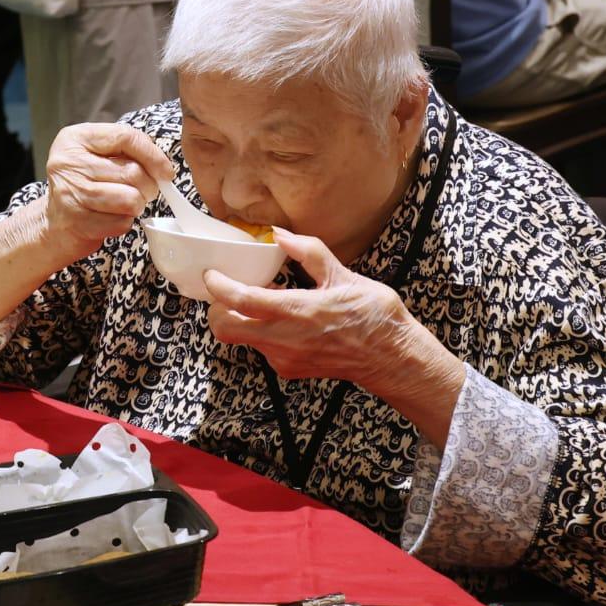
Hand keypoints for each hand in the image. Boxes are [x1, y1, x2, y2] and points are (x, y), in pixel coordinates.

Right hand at [42, 123, 176, 262]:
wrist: (55, 221)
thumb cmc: (84, 182)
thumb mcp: (97, 153)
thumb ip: (126, 149)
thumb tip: (162, 166)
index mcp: (75, 138)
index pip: (125, 137)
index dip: (153, 155)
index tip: (166, 171)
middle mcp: (68, 163)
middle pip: (132, 172)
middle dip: (148, 185)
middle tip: (143, 191)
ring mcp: (71, 193)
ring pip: (130, 199)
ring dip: (137, 204)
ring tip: (128, 202)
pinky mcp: (77, 222)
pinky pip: (121, 223)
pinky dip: (125, 222)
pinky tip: (112, 217)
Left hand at [204, 231, 416, 384]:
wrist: (392, 358)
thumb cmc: (374, 316)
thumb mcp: (342, 274)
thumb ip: (307, 252)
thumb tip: (280, 234)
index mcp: (295, 311)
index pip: (240, 300)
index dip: (218, 286)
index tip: (212, 273)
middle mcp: (283, 340)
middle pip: (225, 329)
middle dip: (218, 309)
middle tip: (228, 290)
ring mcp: (284, 359)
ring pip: (243, 339)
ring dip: (242, 319)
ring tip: (263, 300)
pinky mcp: (290, 370)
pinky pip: (263, 349)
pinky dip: (262, 331)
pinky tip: (284, 319)